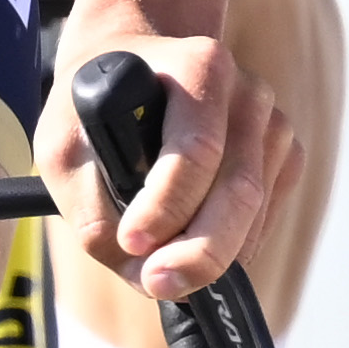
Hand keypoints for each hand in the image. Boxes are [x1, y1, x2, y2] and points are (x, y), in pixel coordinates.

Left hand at [38, 15, 289, 302]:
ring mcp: (273, 124)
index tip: (131, 244)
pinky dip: (230, 246)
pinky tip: (192, 245)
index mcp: (201, 66)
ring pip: (254, 212)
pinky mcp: (284, 155)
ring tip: (162, 273)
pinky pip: (264, 219)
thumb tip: (139, 271)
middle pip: (239, 189)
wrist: (134, 62)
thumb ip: (90, 210)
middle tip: (158, 284)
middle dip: (201, 250)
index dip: (167, 205)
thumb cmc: (94, 108)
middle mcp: (248, 92)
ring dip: (211, 254)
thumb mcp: (64, 146)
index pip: (196, 149)